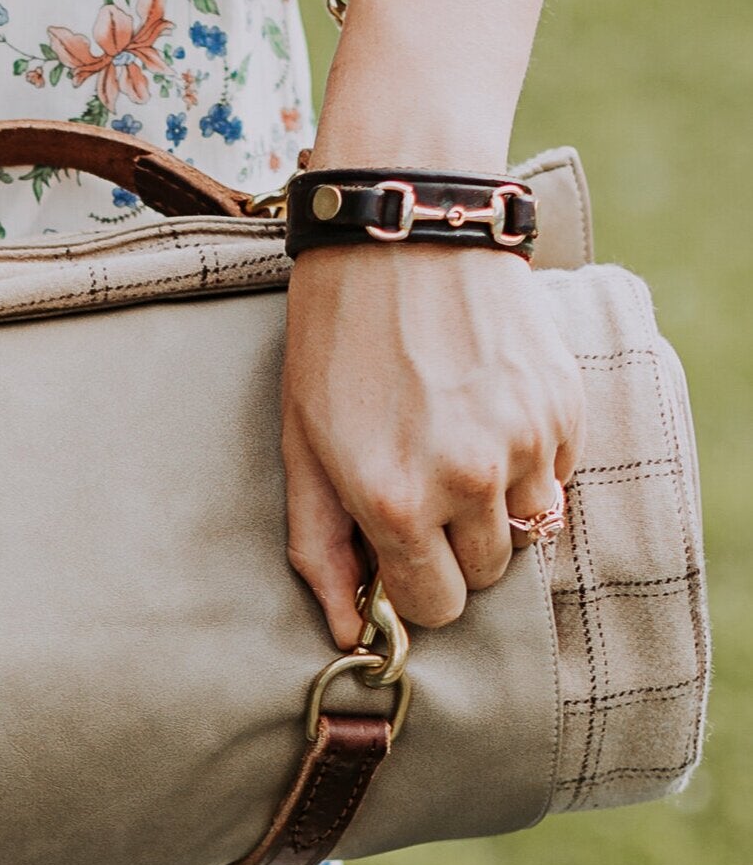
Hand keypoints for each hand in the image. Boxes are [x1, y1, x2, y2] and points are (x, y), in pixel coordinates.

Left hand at [281, 243, 582, 647]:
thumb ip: (320, 547)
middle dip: (454, 542)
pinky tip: (486, 404)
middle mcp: (467, 482)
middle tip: (421, 474)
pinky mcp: (563, 408)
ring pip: (530, 528)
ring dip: (496, 502)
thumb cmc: (336, 335)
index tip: (399, 542)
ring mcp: (524, 444)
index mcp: (393, 500)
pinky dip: (530, 458)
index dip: (415, 582)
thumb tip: (349, 632)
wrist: (403, 232)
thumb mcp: (301, 440)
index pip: (436, 607)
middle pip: (487, 574)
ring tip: (454, 435)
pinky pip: (558, 475)